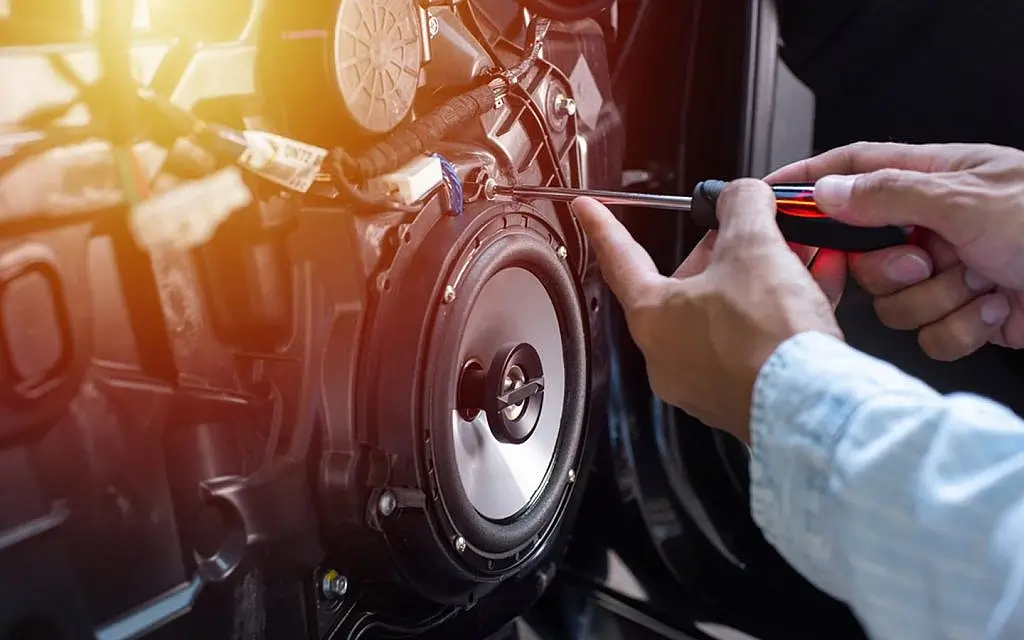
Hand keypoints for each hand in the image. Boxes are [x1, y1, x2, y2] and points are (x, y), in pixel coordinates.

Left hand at [573, 179, 843, 441]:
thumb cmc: (768, 340)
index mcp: (652, 316)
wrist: (811, 405)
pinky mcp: (740, 397)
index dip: (603, 226)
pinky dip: (779, 314)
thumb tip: (741, 196)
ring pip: (726, 314)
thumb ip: (741, 206)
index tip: (586, 210)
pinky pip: (755, 342)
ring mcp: (703, 382)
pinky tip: (814, 289)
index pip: (620, 258)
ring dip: (760, 280)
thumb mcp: (753, 246)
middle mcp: (668, 355)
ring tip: (794, 256)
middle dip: (722, 252)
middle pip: (687, 284)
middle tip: (747, 228)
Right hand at [768, 141, 1023, 360]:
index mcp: (937, 180)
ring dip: (935, 301)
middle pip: (865, 251)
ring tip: (978, 285)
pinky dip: (961, 328)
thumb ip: (889, 195)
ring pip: (894, 301)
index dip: (810, 182)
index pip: (856, 171)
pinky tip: (996, 309)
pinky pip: (930, 333)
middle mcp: (937, 226)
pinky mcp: (968, 315)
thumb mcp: (968, 200)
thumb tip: (827, 192)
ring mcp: (952, 272)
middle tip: (924, 260)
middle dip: (890, 269)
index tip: (768, 199)